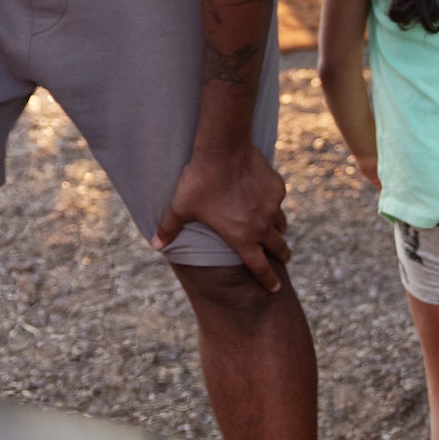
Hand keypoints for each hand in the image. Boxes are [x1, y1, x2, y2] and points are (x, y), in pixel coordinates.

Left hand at [158, 139, 290, 292]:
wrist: (223, 151)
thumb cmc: (200, 182)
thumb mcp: (181, 207)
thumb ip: (169, 228)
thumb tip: (155, 245)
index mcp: (242, 238)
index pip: (260, 267)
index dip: (268, 280)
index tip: (275, 288)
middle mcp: (261, 226)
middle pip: (279, 247)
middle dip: (282, 255)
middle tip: (283, 258)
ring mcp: (272, 206)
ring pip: (281, 223)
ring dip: (278, 228)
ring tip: (275, 228)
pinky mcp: (277, 187)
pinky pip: (278, 199)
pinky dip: (273, 201)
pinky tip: (265, 195)